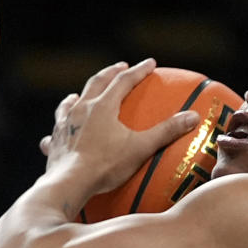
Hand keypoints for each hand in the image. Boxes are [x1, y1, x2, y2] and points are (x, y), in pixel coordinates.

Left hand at [39, 58, 198, 196]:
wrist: (69, 184)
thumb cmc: (105, 166)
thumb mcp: (140, 149)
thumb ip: (166, 132)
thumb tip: (194, 118)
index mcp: (103, 105)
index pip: (124, 80)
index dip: (139, 71)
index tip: (150, 64)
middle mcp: (81, 109)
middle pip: (96, 83)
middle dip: (110, 73)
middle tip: (119, 67)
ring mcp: (64, 125)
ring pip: (70, 103)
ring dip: (77, 97)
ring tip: (79, 96)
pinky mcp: (53, 143)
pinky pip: (55, 131)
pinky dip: (59, 128)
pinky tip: (56, 133)